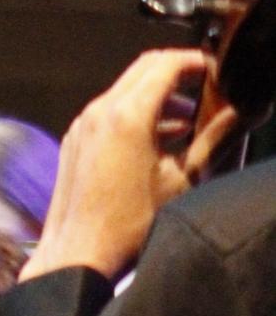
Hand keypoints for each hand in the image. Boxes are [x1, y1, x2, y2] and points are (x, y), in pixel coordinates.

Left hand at [21, 50, 238, 281]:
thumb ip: (213, 139)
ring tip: (192, 119)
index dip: (195, 62)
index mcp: (126, 115)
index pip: (164, 65)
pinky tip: (162, 139)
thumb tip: (240, 114)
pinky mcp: (76, 141)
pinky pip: (109, 113)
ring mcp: (83, 125)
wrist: (78, 253)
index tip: (217, 69)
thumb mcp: (184, 180)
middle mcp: (99, 112)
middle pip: (143, 70)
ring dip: (159, 96)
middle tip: (209, 85)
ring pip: (125, 91)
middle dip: (178, 72)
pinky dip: (137, 114)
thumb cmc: (129, 224)